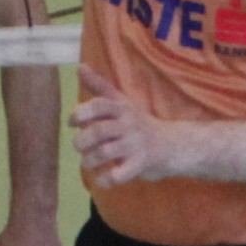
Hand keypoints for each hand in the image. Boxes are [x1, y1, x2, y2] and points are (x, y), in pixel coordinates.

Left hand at [70, 65, 182, 187]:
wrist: (173, 145)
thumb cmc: (138, 123)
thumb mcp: (121, 102)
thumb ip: (99, 86)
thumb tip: (79, 66)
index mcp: (122, 108)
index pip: (99, 105)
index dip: (80, 113)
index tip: (73, 122)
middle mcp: (129, 124)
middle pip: (98, 131)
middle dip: (82, 141)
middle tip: (81, 147)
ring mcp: (136, 145)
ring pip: (105, 153)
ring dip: (90, 160)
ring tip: (89, 162)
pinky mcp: (141, 164)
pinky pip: (118, 175)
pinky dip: (106, 179)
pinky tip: (103, 178)